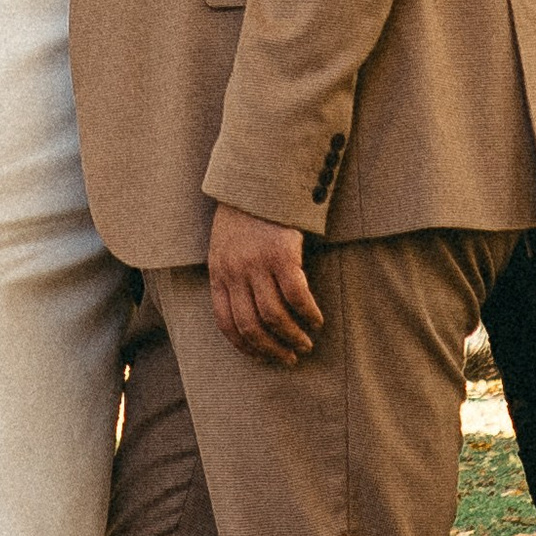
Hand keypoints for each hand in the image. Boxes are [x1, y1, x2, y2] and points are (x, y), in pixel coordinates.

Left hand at [207, 203, 321, 363]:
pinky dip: (308, 313)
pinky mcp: (282, 253)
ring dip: (293, 336)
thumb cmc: (245, 214)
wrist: (258, 178)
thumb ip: (232, 275)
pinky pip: (297, 295)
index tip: (263, 357)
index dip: (246, 346)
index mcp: (218, 272)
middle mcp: (234, 271)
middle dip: (272, 348)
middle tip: (290, 357)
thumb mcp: (225, 246)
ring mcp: (257, 263)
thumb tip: (249, 314)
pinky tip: (317, 320)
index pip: (226, 322)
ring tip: (306, 343)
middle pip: (251, 325)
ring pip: (274, 316)